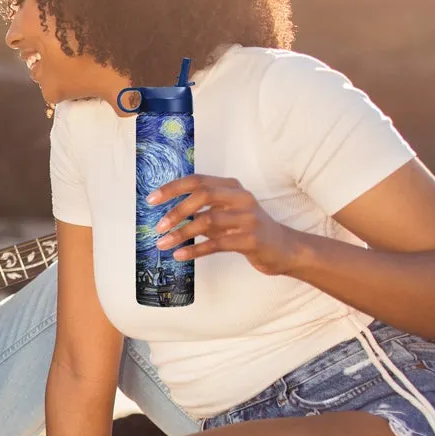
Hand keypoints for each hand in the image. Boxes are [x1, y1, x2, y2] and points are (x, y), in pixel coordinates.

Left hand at [149, 173, 303, 275]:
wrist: (283, 249)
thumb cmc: (247, 230)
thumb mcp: (225, 213)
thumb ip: (202, 210)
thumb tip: (167, 214)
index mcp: (232, 187)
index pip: (197, 180)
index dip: (172, 188)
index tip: (151, 199)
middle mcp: (241, 198)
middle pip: (203, 196)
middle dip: (176, 211)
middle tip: (158, 226)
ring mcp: (248, 218)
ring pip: (207, 221)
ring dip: (181, 233)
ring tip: (163, 244)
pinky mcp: (251, 239)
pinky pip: (217, 243)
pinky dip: (195, 249)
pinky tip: (180, 255)